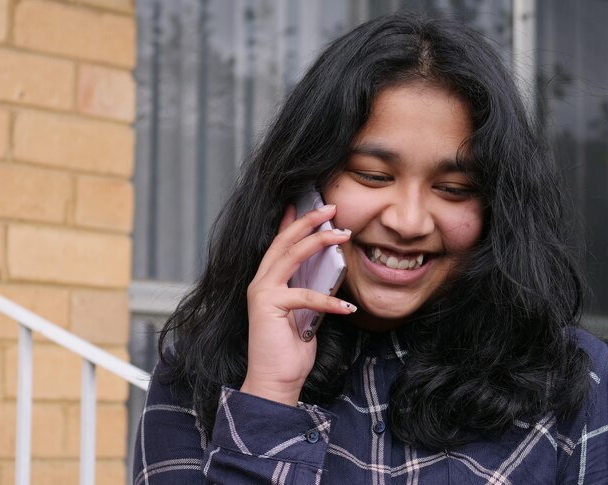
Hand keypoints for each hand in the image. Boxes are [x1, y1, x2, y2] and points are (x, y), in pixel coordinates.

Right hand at [240, 203, 356, 405]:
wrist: (274, 382)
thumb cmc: (288, 352)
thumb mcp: (305, 316)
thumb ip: (310, 293)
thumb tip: (328, 274)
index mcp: (266, 283)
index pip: (279, 244)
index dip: (293, 222)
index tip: (308, 203)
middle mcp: (260, 282)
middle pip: (284, 241)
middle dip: (308, 221)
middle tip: (330, 207)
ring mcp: (261, 293)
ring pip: (291, 255)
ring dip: (318, 241)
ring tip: (342, 234)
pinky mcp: (269, 306)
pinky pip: (305, 295)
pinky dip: (329, 300)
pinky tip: (348, 306)